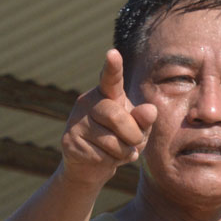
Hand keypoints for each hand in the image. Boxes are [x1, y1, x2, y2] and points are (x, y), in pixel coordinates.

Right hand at [59, 49, 157, 186]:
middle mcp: (88, 101)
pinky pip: (101, 156)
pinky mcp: (70, 141)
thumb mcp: (137, 130)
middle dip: (133, 136)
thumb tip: (151, 110)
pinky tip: (105, 159)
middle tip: (134, 144)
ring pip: (111, 140)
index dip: (113, 67)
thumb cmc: (119, 142)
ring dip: (124, 152)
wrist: (91, 167)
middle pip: (117, 117)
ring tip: (118, 152)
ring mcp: (76, 121)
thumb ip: (144, 121)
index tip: (113, 54)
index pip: (111, 78)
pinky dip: (111, 163)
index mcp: (107, 93)